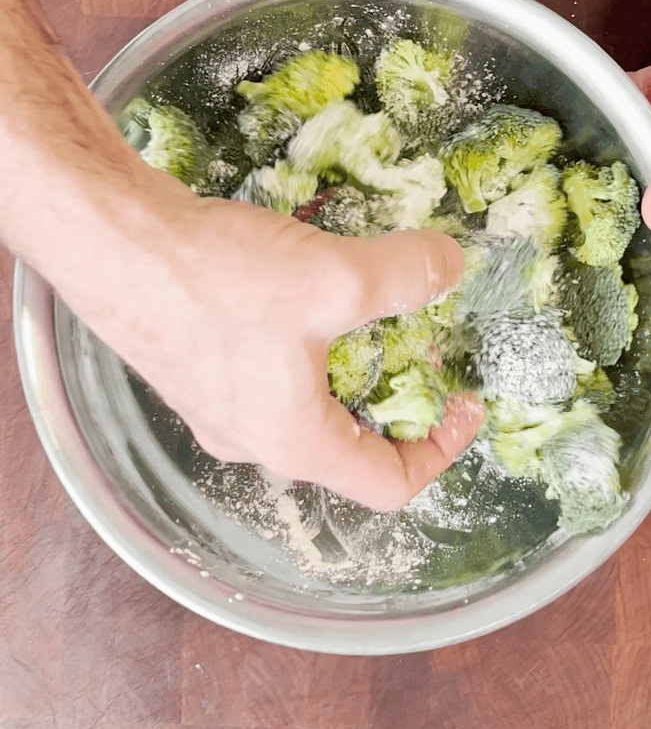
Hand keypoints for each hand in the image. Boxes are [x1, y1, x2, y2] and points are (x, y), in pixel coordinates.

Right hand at [74, 173, 483, 511]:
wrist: (110, 242)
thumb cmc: (215, 280)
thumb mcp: (332, 279)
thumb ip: (406, 277)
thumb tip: (450, 267)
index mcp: (296, 444)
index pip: (390, 485)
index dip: (441, 448)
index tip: (462, 397)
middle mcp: (255, 441)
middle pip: (350, 444)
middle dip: (397, 396)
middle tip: (421, 339)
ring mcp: (220, 407)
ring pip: (309, 403)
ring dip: (350, 363)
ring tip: (369, 305)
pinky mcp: (198, 366)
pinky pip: (271, 372)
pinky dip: (307, 341)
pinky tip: (307, 283)